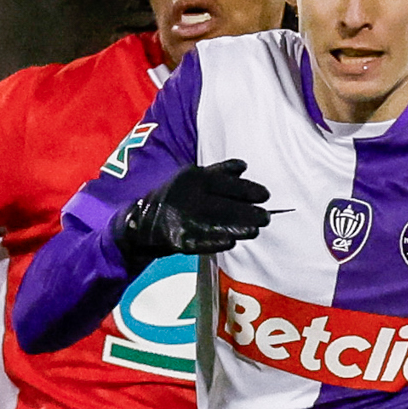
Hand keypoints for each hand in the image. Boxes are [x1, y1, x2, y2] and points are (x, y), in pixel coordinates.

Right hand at [115, 159, 270, 264]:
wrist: (141, 221)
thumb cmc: (174, 196)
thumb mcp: (192, 177)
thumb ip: (218, 172)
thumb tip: (244, 166)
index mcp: (192, 177)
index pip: (226, 183)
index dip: (248, 190)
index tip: (266, 195)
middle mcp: (187, 195)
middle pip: (225, 205)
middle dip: (249, 212)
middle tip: (266, 217)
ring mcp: (182, 217)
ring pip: (217, 223)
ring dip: (239, 227)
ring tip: (255, 230)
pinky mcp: (177, 238)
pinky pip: (201, 242)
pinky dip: (217, 241)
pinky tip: (232, 242)